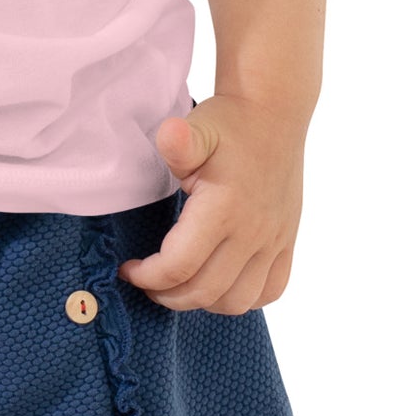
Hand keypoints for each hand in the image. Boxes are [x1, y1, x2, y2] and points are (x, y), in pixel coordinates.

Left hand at [116, 95, 305, 314]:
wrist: (273, 113)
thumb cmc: (229, 122)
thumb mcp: (198, 127)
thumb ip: (178, 141)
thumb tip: (169, 135)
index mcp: (224, 208)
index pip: (179, 266)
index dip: (147, 276)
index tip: (129, 268)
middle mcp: (252, 231)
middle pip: (204, 291)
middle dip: (167, 295)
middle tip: (147, 282)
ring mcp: (274, 240)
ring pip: (238, 301)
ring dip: (202, 302)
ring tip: (180, 286)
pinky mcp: (287, 241)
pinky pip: (270, 291)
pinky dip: (242, 298)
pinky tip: (220, 284)